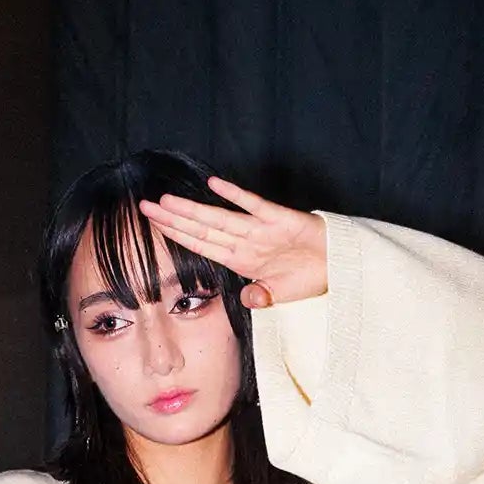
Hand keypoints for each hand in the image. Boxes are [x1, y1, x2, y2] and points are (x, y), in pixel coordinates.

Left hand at [138, 176, 327, 310]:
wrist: (339, 265)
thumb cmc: (309, 276)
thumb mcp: (281, 295)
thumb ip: (261, 296)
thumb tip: (248, 299)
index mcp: (242, 259)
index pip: (202, 245)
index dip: (178, 236)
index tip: (154, 227)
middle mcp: (246, 241)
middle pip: (202, 229)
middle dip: (173, 219)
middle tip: (144, 208)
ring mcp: (261, 229)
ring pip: (219, 218)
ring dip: (192, 210)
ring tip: (166, 201)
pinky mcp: (280, 219)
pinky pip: (254, 206)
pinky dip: (236, 196)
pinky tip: (215, 184)